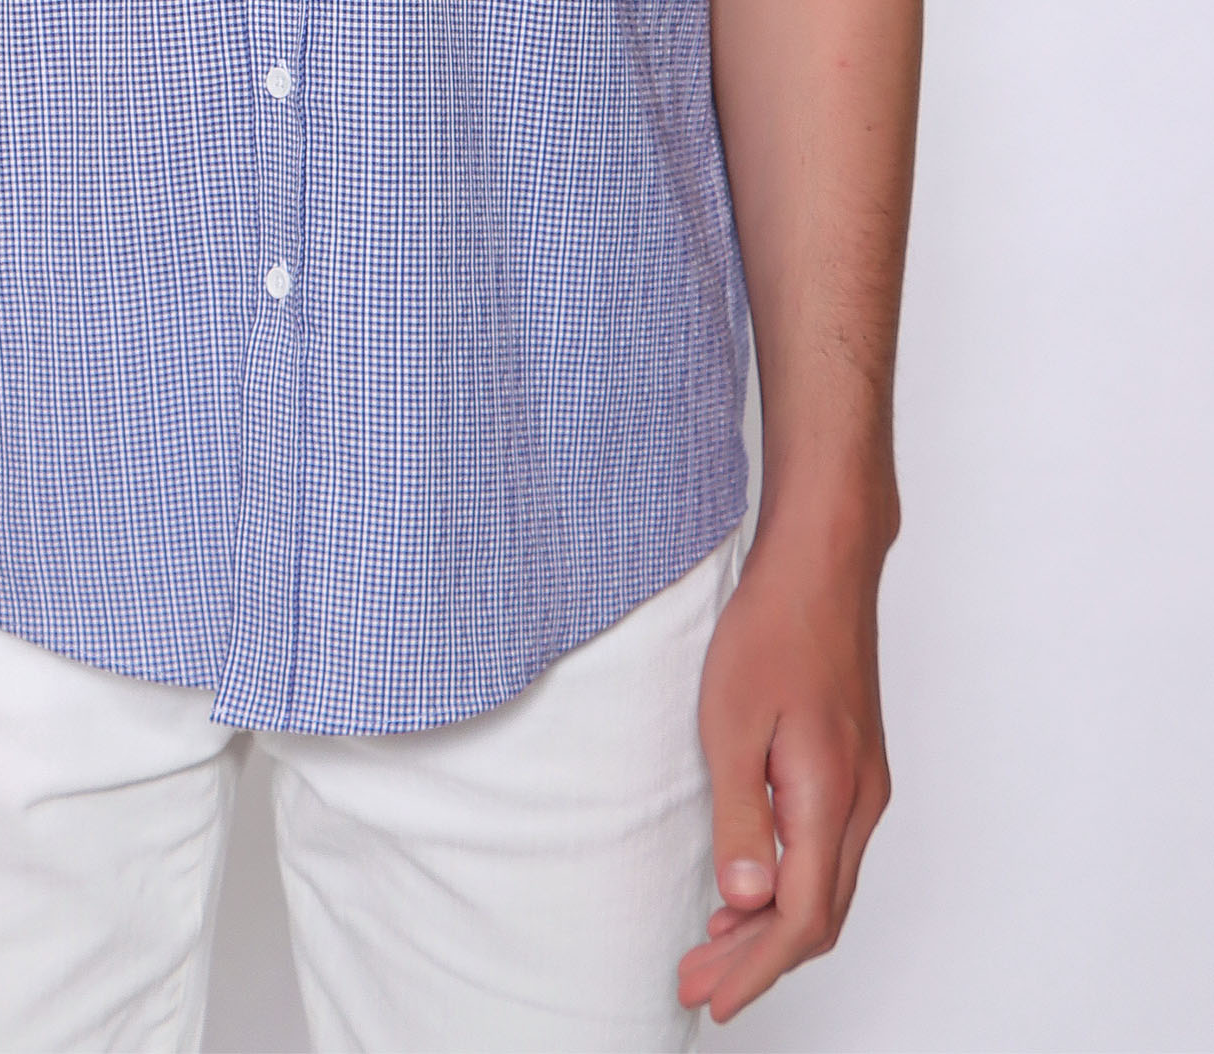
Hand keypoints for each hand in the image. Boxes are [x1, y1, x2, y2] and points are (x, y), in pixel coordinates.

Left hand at [677, 515, 892, 1023]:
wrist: (822, 564)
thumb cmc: (772, 628)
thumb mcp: (732, 721)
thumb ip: (741, 816)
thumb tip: (747, 900)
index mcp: (830, 799)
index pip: (800, 920)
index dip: (755, 970)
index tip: (711, 999)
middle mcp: (861, 804)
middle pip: (819, 917)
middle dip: (758, 961)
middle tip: (696, 982)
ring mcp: (866, 786)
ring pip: (827, 888)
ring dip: (772, 926)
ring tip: (712, 945)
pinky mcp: (856, 767)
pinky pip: (829, 854)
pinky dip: (790, 887)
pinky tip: (748, 886)